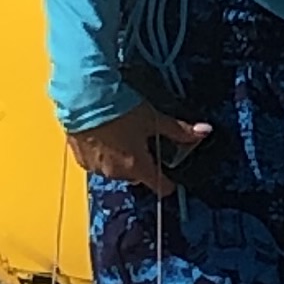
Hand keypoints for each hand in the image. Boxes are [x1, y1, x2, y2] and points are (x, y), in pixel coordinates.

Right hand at [70, 104, 212, 196]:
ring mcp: (95, 167)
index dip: (168, 181)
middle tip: (144, 143)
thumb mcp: (154, 118)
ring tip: (121, 136)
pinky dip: (101, 153)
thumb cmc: (121, 108)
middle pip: (136, 176)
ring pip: (115, 170)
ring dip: (120, 159)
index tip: (171, 176)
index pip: (159, 186)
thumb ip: (178, 130)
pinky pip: (96, 162)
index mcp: (136, 166)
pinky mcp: (79, 158)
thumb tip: (205, 131)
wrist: (84, 96)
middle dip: (141, 163)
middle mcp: (115, 173)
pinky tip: (103, 136)